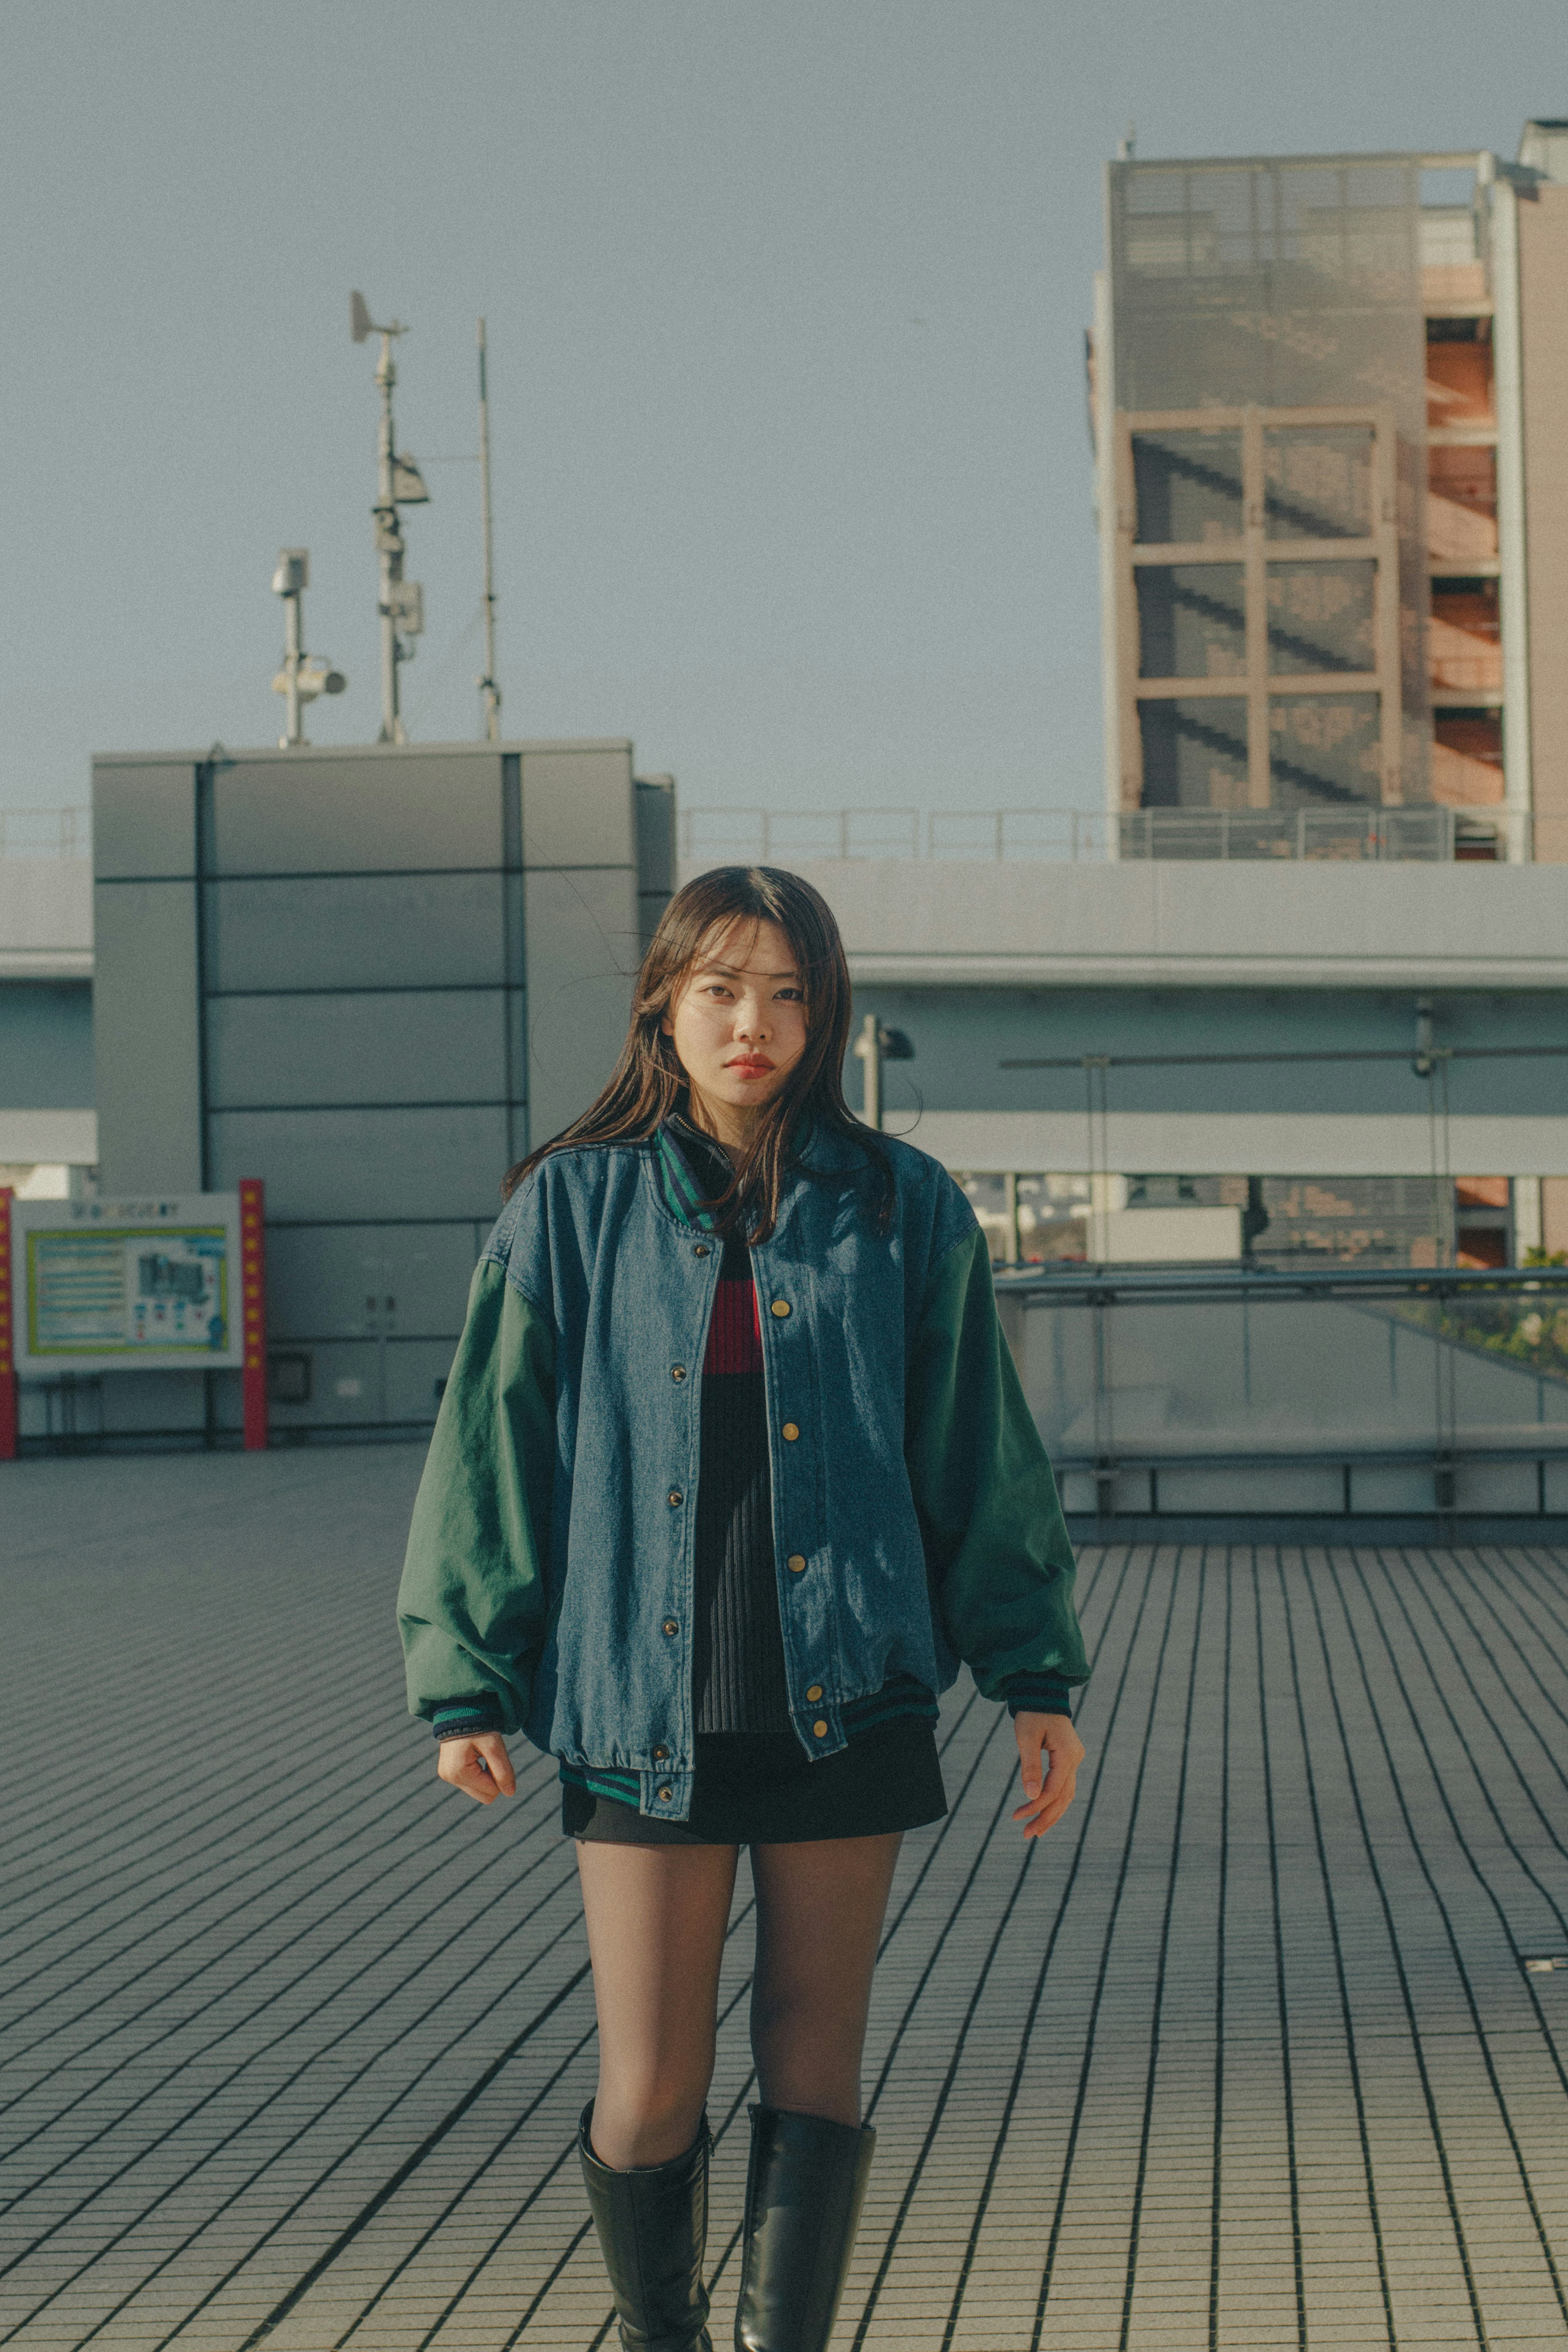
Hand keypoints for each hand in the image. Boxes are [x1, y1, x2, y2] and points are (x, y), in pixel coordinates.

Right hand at [437, 1731, 515, 1804]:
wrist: (461, 1708)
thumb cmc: (478, 1724)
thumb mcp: (494, 1746)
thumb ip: (503, 1771)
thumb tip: (510, 1793)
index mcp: (458, 1772)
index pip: (491, 1792)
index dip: (500, 1777)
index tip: (496, 1756)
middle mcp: (449, 1777)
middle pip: (483, 1795)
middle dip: (492, 1779)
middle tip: (490, 1756)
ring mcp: (447, 1775)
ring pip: (477, 1790)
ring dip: (485, 1775)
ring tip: (481, 1754)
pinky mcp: (448, 1771)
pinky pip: (470, 1782)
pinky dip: (477, 1772)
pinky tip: (476, 1755)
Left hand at [1011, 1711, 1083, 1839]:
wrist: (1042, 1694)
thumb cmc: (1031, 1713)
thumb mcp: (1026, 1737)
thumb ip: (1029, 1766)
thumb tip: (1030, 1797)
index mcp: (1067, 1754)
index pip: (1053, 1790)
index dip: (1036, 1806)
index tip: (1017, 1817)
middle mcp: (1075, 1759)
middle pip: (1064, 1797)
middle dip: (1046, 1818)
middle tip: (1027, 1835)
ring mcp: (1074, 1759)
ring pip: (1067, 1794)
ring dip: (1051, 1813)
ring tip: (1035, 1831)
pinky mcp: (1069, 1759)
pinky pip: (1064, 1786)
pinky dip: (1054, 1801)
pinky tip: (1043, 1812)